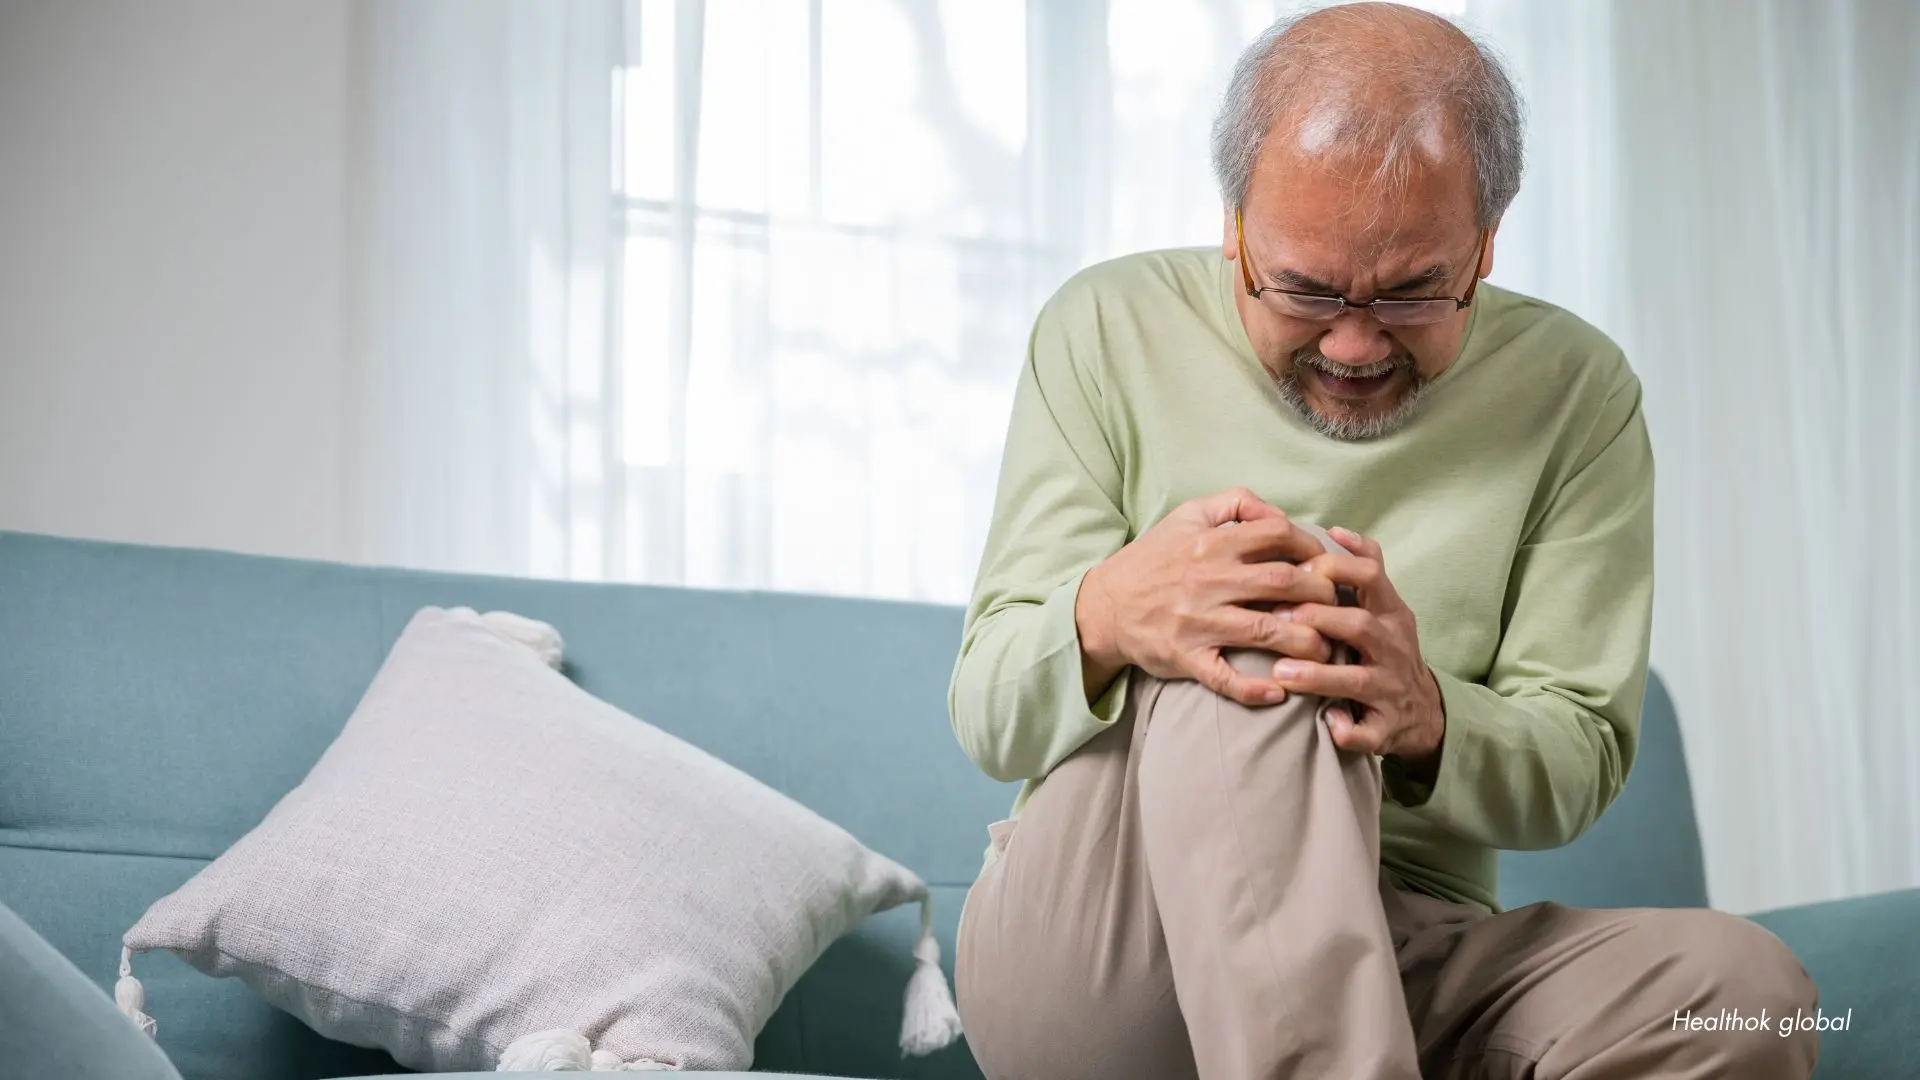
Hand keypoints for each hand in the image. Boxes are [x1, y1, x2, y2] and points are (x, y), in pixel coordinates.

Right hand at [1077, 487, 1338, 706]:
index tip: (1324, 563)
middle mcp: (1208, 580)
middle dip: (1321, 594)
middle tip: (1336, 606)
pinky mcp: (1187, 657)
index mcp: (1212, 543)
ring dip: (1306, 642)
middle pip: (1284, 582)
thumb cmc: (1153, 560)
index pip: (1278, 535)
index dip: (1312, 546)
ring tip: (1325, 650)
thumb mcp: (1188, 516)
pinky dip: (1253, 689)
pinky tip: (1279, 693)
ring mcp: (1198, 621)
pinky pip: (1225, 677)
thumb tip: (1279, 513)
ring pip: (1266, 632)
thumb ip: (1235, 503)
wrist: (1104, 606)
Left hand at [1272, 527, 1445, 769]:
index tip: (1300, 567)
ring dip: (1319, 675)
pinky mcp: (1386, 728)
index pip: (1370, 576)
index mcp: (1392, 613)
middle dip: (1318, 619)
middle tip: (1277, 618)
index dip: (1335, 568)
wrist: (1424, 713)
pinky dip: (1347, 729)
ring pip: (1358, 680)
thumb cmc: (1388, 649)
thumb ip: (1365, 568)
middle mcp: (1394, 647)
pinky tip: (1326, 723)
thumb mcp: (1386, 606)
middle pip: (1360, 625)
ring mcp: (1391, 689)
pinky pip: (1367, 733)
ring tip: (1282, 671)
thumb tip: (1336, 529)